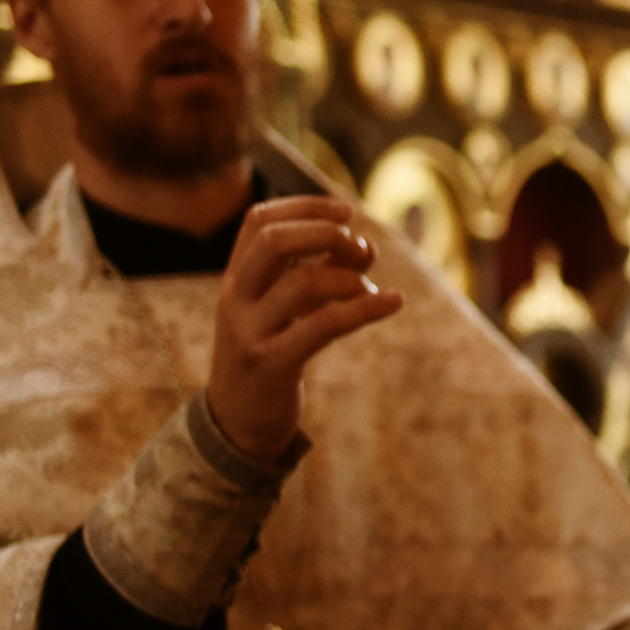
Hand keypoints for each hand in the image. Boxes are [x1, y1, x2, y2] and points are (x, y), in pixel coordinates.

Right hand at [208, 197, 402, 463]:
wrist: (237, 423)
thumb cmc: (271, 356)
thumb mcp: (287, 311)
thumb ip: (318, 274)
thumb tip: (363, 244)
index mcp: (235, 278)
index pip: (258, 221)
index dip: (305, 206)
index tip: (347, 209)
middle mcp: (235, 299)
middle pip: (273, 241)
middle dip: (327, 233)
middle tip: (362, 248)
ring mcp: (249, 332)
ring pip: (302, 283)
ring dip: (350, 278)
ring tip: (369, 290)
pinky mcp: (271, 364)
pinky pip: (324, 325)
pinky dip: (367, 307)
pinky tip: (394, 301)